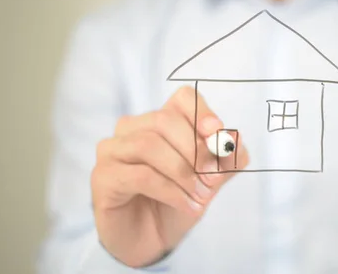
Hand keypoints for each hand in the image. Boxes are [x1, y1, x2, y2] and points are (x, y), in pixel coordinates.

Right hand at [91, 86, 247, 267]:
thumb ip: (226, 160)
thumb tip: (234, 141)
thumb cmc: (177, 202)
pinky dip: (171, 191)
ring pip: (149, 145)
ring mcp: (112, 150)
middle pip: (165, 120)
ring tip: (201, 197)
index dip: (202, 113)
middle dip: (196, 150)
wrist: (151, 240)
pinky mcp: (103, 176)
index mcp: (161, 121)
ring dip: (183, 173)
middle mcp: (132, 128)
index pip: (182, 98)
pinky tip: (187, 205)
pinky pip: (140, 175)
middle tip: (214, 179)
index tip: (219, 135)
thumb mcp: (210, 180)